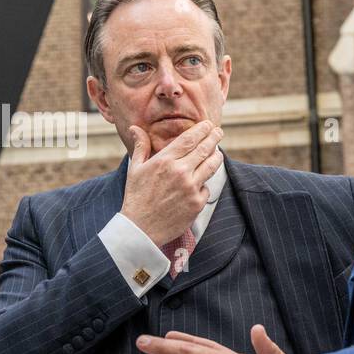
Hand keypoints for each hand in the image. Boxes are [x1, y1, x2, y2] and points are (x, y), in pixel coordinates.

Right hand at [121, 121, 223, 245]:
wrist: (140, 229)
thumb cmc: (136, 197)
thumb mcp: (135, 169)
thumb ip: (140, 146)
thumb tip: (134, 128)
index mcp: (165, 161)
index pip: (190, 139)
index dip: (202, 129)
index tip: (207, 124)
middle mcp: (180, 172)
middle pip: (205, 149)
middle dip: (214, 137)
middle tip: (219, 131)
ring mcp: (191, 188)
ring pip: (212, 166)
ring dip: (216, 156)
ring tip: (217, 152)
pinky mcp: (197, 203)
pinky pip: (206, 188)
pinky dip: (203, 184)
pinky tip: (200, 182)